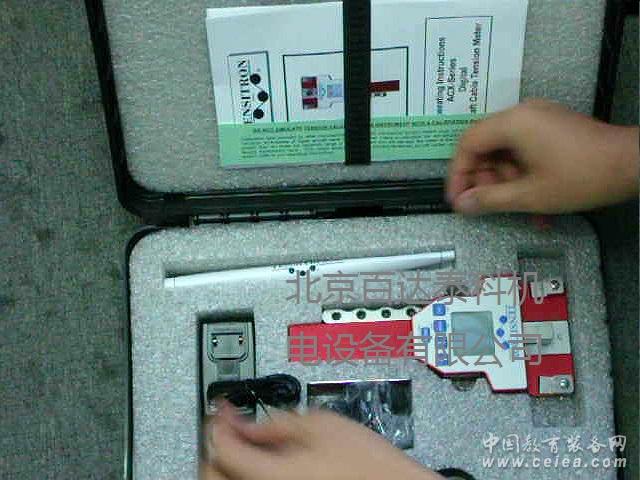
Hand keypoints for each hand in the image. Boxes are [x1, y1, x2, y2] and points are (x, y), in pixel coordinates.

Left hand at [201, 403, 441, 479]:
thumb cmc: (370, 465)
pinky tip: (260, 466)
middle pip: (213, 472)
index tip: (225, 406)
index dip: (219, 418)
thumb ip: (278, 419)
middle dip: (216, 444)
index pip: (221, 445)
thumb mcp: (323, 424)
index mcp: (271, 473)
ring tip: (241, 444)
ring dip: (225, 464)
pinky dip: (244, 478)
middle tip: (231, 424)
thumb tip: (249, 420)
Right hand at [447, 99, 638, 214]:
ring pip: (505, 152)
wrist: (633, 164)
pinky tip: (531, 198)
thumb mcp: (530, 194)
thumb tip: (463, 204)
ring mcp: (539, 119)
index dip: (458, 174)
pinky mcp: (552, 128)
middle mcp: (523, 114)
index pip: (467, 144)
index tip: (458, 198)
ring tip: (517, 207)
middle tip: (487, 204)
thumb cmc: (585, 175)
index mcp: (513, 123)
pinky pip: (523, 150)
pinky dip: (521, 173)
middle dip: (485, 180)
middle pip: (486, 147)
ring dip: (505, 181)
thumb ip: (490, 200)